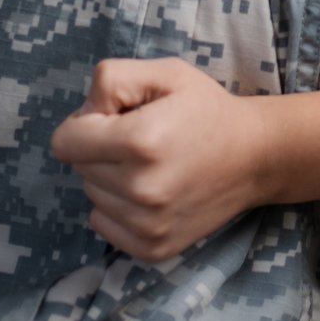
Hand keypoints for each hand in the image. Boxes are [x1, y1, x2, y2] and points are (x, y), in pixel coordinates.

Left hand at [49, 59, 275, 262]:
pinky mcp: (152, 247)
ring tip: (151, 165)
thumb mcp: (165, 73)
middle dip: (100, 149)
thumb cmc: (206, 110)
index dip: (86, 123)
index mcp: (141, 141)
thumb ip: (111, 79)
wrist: (255, 157)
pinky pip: (103, 224)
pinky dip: (117, 208)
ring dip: (111, 178)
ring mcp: (148, 224)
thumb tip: (82, 115)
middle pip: (78, 168)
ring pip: (91, 195)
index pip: (64, 141)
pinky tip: (150, 192)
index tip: (117, 119)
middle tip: (142, 140)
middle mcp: (142, 189)